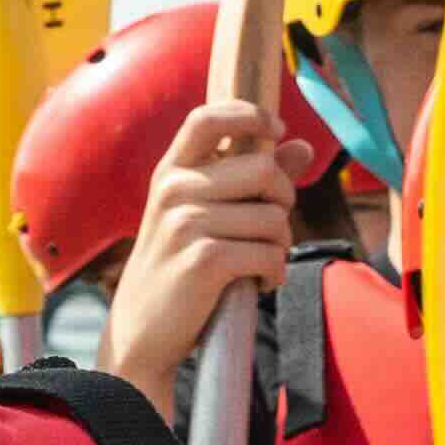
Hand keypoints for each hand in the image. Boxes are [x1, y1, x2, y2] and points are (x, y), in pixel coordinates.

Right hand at [93, 97, 298, 424]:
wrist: (141, 330)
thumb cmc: (177, 268)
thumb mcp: (203, 215)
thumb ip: (250, 179)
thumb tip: (302, 146)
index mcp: (171, 173)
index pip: (207, 118)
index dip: (249, 114)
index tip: (276, 128)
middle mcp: (174, 190)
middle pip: (265, 170)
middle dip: (283, 201)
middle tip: (270, 229)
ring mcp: (186, 224)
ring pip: (274, 218)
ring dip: (280, 246)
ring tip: (258, 264)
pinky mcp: (204, 260)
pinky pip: (270, 254)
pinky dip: (274, 273)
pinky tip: (258, 284)